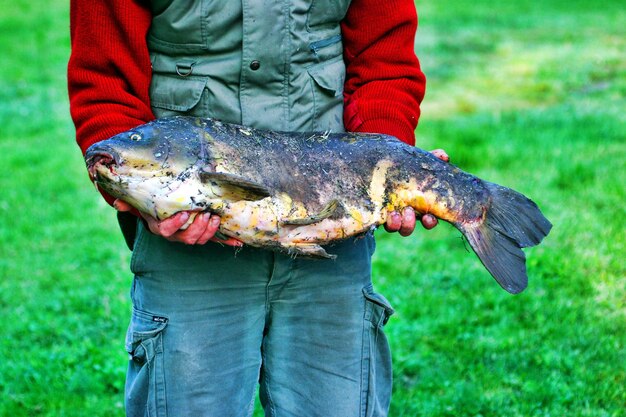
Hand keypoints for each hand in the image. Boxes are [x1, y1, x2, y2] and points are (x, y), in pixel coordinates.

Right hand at [113, 199, 242, 245]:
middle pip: (187, 238)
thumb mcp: (143, 203)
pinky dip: (227, 242)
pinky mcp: (204, 235)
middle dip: (198, 228)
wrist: (164, 210)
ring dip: (210, 231)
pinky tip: (238, 242)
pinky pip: (216, 241)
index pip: (166, 231)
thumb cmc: (153, 205)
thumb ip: (130, 203)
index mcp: (161, 228)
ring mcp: (190, 236)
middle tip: (206, 214)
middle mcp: (176, 235)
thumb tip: (117, 203)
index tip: (184, 215)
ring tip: (216, 218)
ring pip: (200, 240)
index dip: (175, 225)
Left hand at [384, 148, 449, 235]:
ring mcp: (389, 214)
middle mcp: (403, 215)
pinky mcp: (375, 209)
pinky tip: (381, 208)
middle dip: (409, 223)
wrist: (384, 166)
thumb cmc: (407, 167)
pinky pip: (377, 220)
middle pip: (408, 228)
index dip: (429, 222)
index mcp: (418, 207)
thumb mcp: (420, 164)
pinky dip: (381, 216)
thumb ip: (433, 159)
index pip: (428, 221)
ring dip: (395, 223)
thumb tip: (444, 156)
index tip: (429, 217)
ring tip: (394, 213)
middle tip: (408, 212)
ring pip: (393, 227)